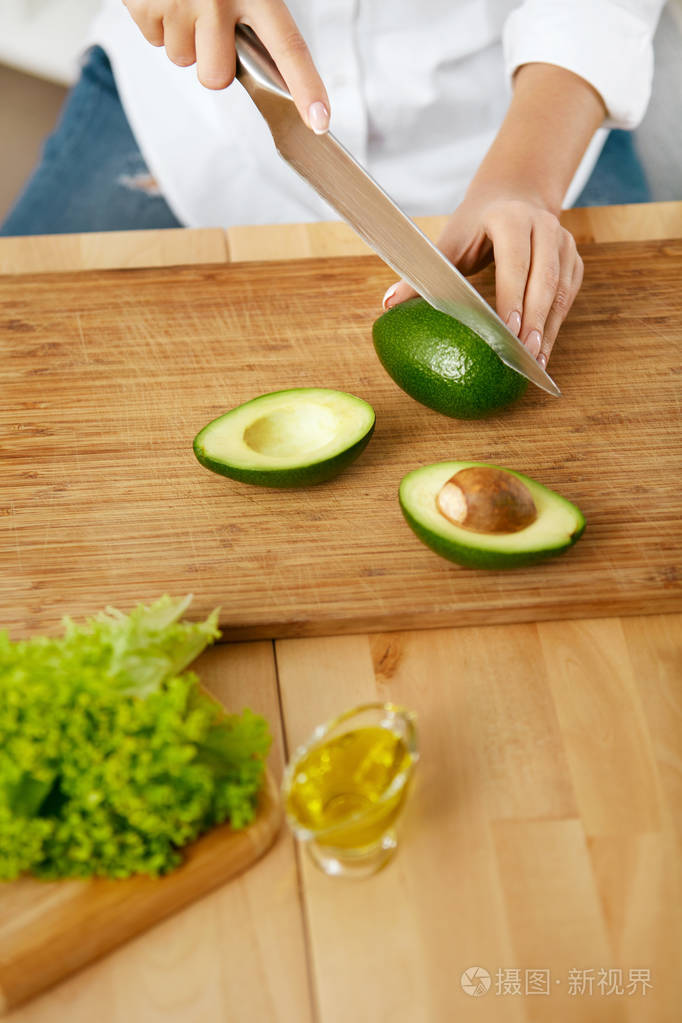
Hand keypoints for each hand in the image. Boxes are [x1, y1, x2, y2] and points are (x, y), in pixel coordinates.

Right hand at [122, 0, 329, 131]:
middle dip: (212, 62)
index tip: (319, 120)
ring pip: (183, 61)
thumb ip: (259, 18)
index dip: (306, 88)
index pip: (288, 47)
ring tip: (185, 1)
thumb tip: (278, 70)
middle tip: (209, 26)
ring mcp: (180, 2)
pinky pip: (155, 41)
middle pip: (217, 77)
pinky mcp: (145, 4)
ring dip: (183, 38)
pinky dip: (158, 23)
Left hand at [383, 194, 582, 368]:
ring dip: (547, 329)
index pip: (515, 259)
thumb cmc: (476, 225)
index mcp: (511, 219)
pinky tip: (541, 352)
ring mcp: (564, 243)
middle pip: (544, 278)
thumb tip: (389, 304)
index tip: (508, 328)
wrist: (514, 197)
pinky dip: (554, 326)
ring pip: (560, 291)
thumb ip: (424, 273)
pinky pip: (567, 297)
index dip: (513, 294)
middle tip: (523, 354)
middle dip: (534, 319)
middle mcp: (544, 227)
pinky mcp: (573, 261)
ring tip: (534, 363)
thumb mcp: (450, 242)